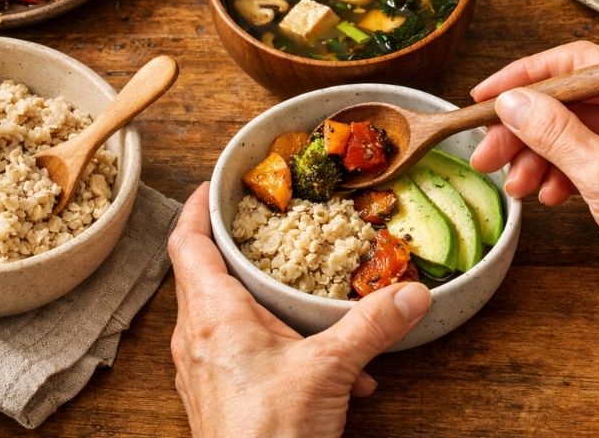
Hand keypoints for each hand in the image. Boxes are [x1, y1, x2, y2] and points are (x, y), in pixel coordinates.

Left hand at [167, 183, 431, 437]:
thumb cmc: (269, 433)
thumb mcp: (329, 369)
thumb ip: (371, 325)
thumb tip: (410, 293)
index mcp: (212, 315)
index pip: (188, 243)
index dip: (198, 208)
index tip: (215, 185)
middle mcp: (196, 338)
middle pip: (204, 273)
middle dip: (239, 250)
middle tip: (267, 230)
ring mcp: (201, 370)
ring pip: (225, 314)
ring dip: (265, 306)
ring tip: (312, 312)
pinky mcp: (217, 395)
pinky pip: (239, 352)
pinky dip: (277, 346)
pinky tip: (330, 372)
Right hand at [469, 41, 598, 429]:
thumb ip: (552, 131)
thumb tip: (513, 101)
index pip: (575, 63)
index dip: (523, 79)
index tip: (484, 97)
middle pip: (574, 101)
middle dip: (526, 130)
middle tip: (488, 154)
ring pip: (583, 131)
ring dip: (543, 156)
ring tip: (516, 186)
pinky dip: (569, 172)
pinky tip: (550, 195)